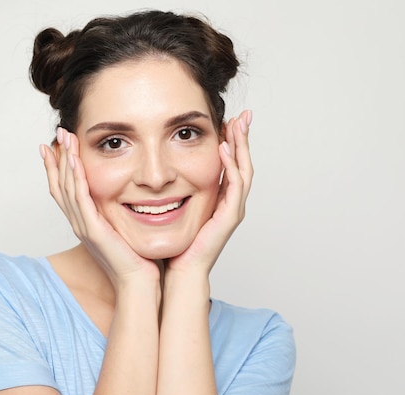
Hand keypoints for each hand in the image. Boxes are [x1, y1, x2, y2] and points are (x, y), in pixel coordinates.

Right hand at [39, 128, 159, 289]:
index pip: (64, 189)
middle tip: (58, 133)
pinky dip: (76, 179)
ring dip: (65, 161)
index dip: (57, 167)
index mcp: (84, 222)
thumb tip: (128, 192)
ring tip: (65, 138)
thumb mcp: (123, 227)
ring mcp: (83, 227)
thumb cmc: (136, 257)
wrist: (139, 281)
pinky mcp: (92, 230)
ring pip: (67, 188)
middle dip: (58, 158)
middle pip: (59, 185)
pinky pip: (80, 200)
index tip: (54, 146)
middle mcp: (79, 223)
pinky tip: (75, 161)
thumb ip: (118, 210)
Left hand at [166, 110, 253, 275]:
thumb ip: (175, 189)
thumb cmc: (176, 242)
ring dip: (241, 146)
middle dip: (243, 138)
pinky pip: (235, 186)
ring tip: (238, 124)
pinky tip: (224, 149)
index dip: (232, 142)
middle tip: (244, 115)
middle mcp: (230, 202)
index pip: (230, 164)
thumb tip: (160, 170)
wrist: (179, 269)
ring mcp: (232, 209)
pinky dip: (231, 166)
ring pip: (244, 170)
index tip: (227, 120)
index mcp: (220, 199)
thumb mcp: (176, 206)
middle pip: (242, 163)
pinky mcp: (229, 217)